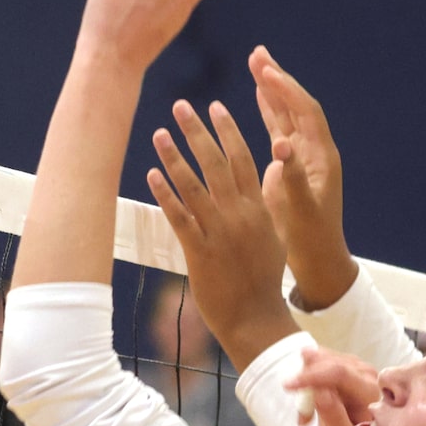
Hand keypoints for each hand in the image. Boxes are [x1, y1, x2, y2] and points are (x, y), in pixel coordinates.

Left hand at [145, 99, 293, 368]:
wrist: (256, 319)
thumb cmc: (264, 282)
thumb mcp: (273, 238)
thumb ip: (264, 208)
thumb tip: (259, 185)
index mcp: (259, 208)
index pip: (244, 159)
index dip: (228, 131)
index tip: (215, 106)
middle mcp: (240, 215)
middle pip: (217, 163)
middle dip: (198, 131)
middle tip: (181, 105)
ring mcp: (220, 232)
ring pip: (194, 185)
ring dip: (174, 156)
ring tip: (159, 133)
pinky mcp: (200, 252)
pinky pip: (180, 217)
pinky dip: (166, 194)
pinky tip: (152, 174)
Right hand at [249, 48, 356, 309]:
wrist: (318, 258)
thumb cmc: (310, 238)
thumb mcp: (300, 211)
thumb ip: (292, 178)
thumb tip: (281, 146)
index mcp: (322, 158)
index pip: (306, 113)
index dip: (287, 91)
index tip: (266, 72)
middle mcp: (315, 150)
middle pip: (297, 105)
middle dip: (278, 79)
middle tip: (258, 53)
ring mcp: (303, 155)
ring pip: (287, 113)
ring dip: (272, 88)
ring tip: (256, 61)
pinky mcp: (291, 164)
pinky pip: (280, 127)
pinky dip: (268, 108)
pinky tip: (258, 94)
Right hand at [282, 345, 379, 425]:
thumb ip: (333, 416)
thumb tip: (320, 392)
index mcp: (372, 394)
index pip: (340, 374)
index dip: (312, 376)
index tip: (288, 386)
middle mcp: (370, 376)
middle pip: (330, 363)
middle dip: (307, 381)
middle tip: (301, 414)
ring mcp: (361, 370)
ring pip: (324, 360)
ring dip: (308, 382)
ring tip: (307, 414)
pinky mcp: (350, 369)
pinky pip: (323, 363)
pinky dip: (310, 379)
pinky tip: (309, 399)